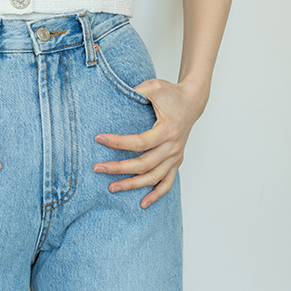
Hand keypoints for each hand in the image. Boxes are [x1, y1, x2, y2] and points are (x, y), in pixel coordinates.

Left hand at [93, 79, 205, 208]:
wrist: (192, 101)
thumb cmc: (172, 93)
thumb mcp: (154, 86)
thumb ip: (136, 91)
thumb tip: (115, 94)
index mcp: (167, 130)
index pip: (139, 142)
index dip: (118, 142)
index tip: (99, 138)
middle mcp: (172, 147)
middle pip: (143, 164)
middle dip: (119, 168)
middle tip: (98, 168)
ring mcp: (175, 156)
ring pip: (152, 177)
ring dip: (132, 185)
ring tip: (112, 187)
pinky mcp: (176, 161)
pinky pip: (167, 183)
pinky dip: (156, 195)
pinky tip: (143, 203)